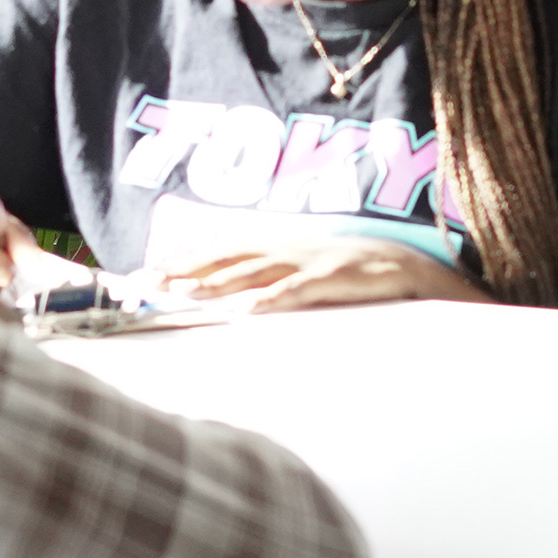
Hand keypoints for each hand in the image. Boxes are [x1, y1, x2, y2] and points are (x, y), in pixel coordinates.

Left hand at [162, 235, 491, 312]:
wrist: (412, 270)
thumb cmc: (355, 276)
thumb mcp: (307, 275)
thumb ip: (272, 283)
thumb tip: (231, 303)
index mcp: (281, 246)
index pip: (223, 250)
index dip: (184, 259)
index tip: (145, 274)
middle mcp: (290, 248)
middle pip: (229, 256)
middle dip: (186, 269)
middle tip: (147, 283)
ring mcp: (312, 261)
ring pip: (257, 271)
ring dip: (218, 282)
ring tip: (184, 294)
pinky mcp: (337, 278)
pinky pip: (299, 290)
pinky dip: (273, 299)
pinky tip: (248, 311)